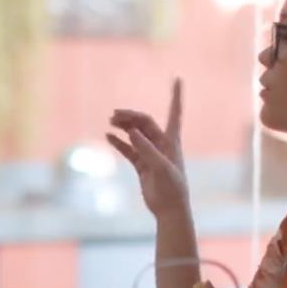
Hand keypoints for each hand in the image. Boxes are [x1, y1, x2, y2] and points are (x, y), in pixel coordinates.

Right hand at [107, 78, 189, 217]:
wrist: (169, 209)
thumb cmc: (171, 188)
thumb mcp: (160, 167)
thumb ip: (146, 148)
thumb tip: (131, 131)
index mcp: (172, 141)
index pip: (174, 112)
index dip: (176, 96)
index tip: (178, 78)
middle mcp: (162, 144)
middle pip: (145, 123)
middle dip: (131, 116)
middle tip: (114, 115)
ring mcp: (150, 154)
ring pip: (135, 134)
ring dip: (124, 126)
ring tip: (110, 121)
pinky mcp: (142, 165)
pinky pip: (128, 149)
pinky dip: (119, 142)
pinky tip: (108, 137)